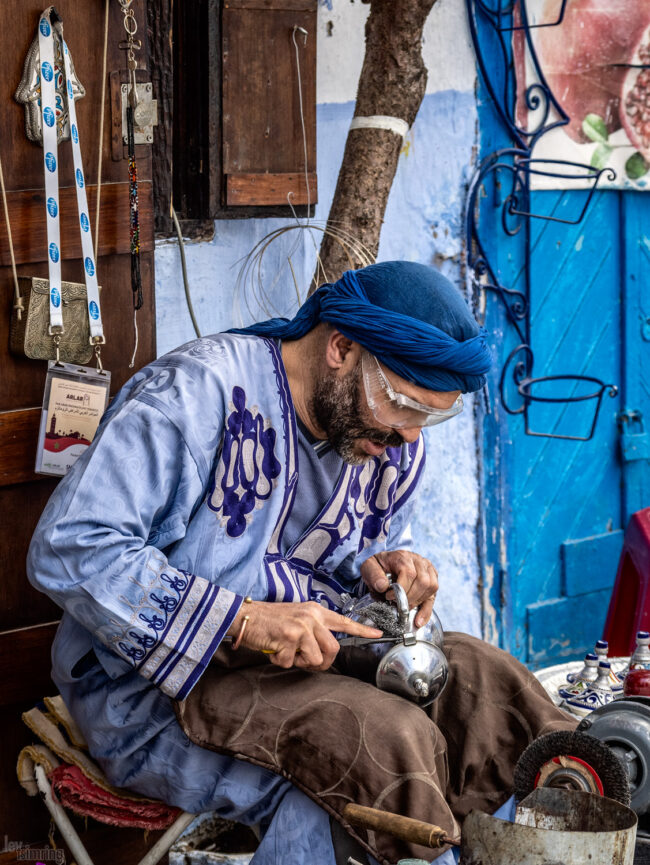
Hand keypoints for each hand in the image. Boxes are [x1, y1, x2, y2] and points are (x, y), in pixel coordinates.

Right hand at [226, 600, 381, 671]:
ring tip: (286, 651)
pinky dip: (281, 661)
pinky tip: (274, 649)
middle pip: (333, 649)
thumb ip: (313, 629)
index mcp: (315, 611)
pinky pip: (292, 663)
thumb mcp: (297, 617)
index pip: (343, 621)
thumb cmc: (270, 620)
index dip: (362, 630)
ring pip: (315, 659)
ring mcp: (300, 627)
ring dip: (300, 662)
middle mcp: (311, 617)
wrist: (245, 616)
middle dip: (322, 662)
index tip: (378, 634)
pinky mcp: (288, 638)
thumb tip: (325, 651)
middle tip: (305, 660)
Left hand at [360, 550, 438, 627]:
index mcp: (402, 556)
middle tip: (397, 605)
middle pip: (423, 581)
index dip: (401, 589)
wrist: (385, 562)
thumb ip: (373, 575)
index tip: (389, 597)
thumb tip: (383, 586)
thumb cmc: (378, 566)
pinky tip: (419, 621)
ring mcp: (427, 568)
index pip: (409, 573)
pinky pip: (433, 595)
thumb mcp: (369, 567)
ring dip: (418, 602)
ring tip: (405, 608)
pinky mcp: (432, 578)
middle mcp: (418, 560)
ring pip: (431, 587)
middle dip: (410, 598)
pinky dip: (426, 610)